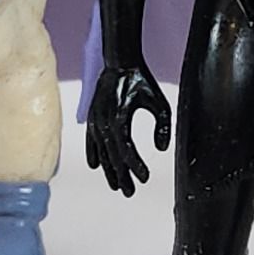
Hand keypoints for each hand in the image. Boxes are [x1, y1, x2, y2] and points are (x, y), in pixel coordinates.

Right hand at [81, 65, 170, 195]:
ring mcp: (95, 121)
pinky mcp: (92, 118)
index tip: (145, 178)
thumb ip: (162, 127)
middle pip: (112, 156)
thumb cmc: (142, 81)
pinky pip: (91, 141)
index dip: (135, 166)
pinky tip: (96, 167)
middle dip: (122, 176)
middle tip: (130, 192)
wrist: (120, 63)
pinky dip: (93, 154)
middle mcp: (104, 122)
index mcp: (120, 118)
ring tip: (117, 186)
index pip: (126, 150)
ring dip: (109, 170)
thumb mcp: (159, 102)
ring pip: (101, 152)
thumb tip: (162, 148)